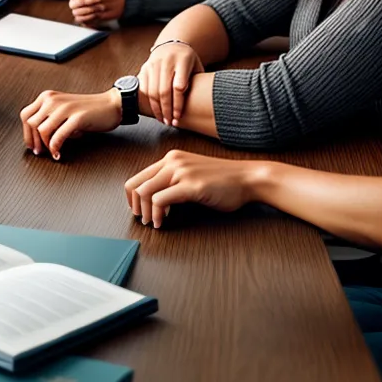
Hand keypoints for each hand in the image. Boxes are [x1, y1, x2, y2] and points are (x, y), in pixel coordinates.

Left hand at [20, 88, 121, 158]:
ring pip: (43, 130)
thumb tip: (35, 140)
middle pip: (31, 124)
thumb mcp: (62, 111)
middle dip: (34, 142)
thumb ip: (48, 119)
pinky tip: (59, 153)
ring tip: (52, 152)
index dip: (26, 133)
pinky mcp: (78, 117)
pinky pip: (59, 135)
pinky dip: (56, 148)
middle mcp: (53, 100)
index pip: (25, 115)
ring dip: (45, 146)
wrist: (112, 105)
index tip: (31, 145)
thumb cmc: (88, 110)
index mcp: (48, 97)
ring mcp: (65, 107)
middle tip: (40, 152)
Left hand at [68, 0, 125, 23]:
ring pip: (83, 13)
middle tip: (73, 4)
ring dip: (77, 12)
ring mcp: (101, 9)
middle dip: (73, 4)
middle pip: (79, 3)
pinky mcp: (103, 17)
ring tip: (76, 10)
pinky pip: (89, 20)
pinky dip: (83, 19)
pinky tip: (81, 16)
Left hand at [124, 150, 266, 227]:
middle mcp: (172, 161)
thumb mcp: (191, 175)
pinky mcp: (190, 185)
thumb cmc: (224, 181)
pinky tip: (162, 222)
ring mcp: (181, 171)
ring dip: (145, 212)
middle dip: (134, 206)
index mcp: (171, 158)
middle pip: (136, 184)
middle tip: (142, 219)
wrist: (249, 178)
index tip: (137, 210)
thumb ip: (173, 182)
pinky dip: (156, 214)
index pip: (138, 176)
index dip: (132, 197)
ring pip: (145, 192)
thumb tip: (154, 200)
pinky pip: (159, 200)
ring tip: (152, 222)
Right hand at [138, 41, 203, 126]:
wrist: (171, 45)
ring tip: (162, 119)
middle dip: (166, 110)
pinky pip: (143, 88)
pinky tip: (154, 110)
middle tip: (170, 122)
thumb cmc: (187, 60)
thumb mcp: (196, 67)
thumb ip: (196, 82)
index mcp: (182, 60)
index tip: (178, 116)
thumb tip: (196, 104)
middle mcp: (166, 61)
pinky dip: (147, 101)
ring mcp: (153, 64)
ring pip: (152, 92)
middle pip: (164, 91)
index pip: (178, 87)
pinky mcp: (144, 68)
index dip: (178, 104)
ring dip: (157, 109)